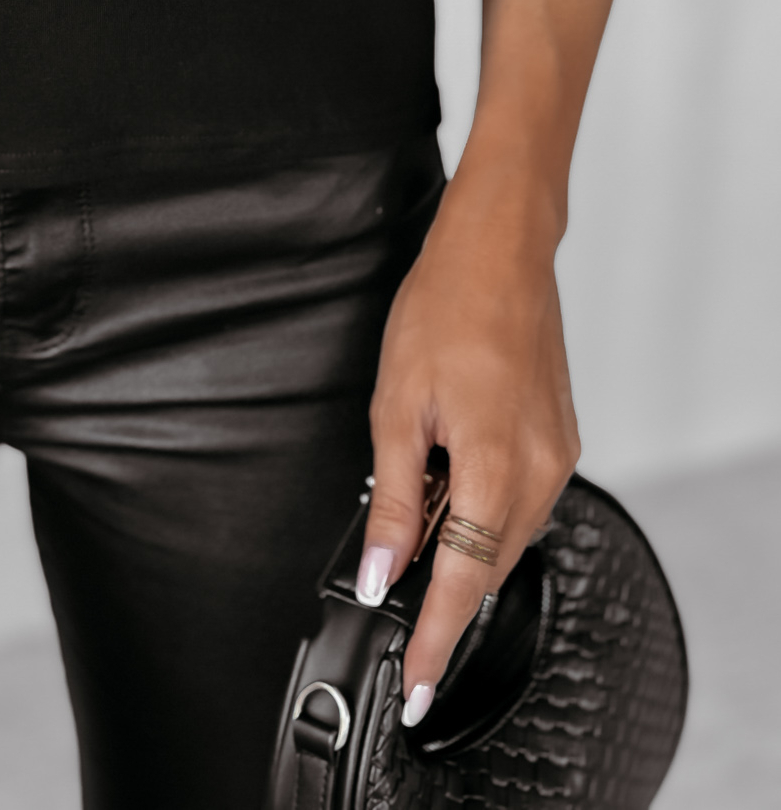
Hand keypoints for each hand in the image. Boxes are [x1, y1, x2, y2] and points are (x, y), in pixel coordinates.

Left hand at [356, 162, 579, 726]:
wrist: (498, 254)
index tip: (416, 688)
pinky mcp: (560, 442)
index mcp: (492, 465)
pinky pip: (520, 501)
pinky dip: (484, 510)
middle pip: (486, 566)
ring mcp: (556, 456)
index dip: (435, 640)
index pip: (462, 582)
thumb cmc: (443, 310)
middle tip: (396, 604)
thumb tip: (381, 572)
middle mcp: (538, 470)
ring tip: (418, 505)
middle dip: (442, 594)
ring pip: (505, 536)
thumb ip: (394, 500)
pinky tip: (451, 480)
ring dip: (462, 545)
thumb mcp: (395, 407)